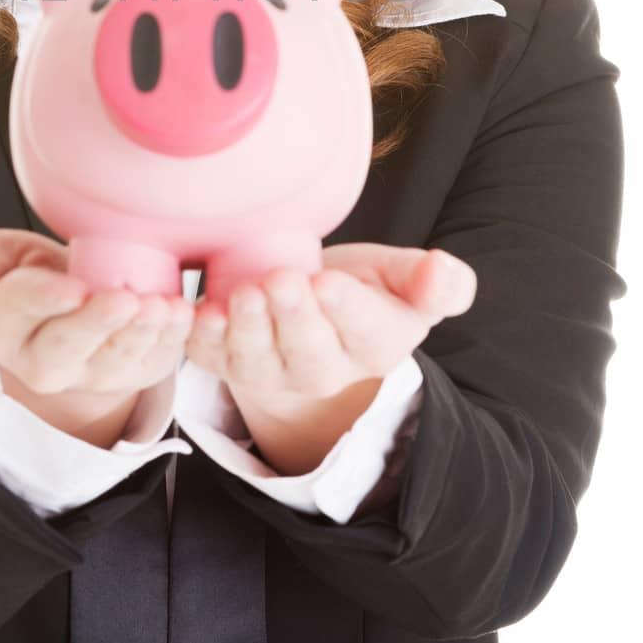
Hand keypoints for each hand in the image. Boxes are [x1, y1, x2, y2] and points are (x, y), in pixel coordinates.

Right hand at [0, 227, 193, 398]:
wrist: (65, 302)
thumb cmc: (23, 271)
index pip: (14, 310)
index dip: (44, 299)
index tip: (71, 285)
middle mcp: (37, 364)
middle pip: (65, 347)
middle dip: (96, 324)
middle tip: (123, 298)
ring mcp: (87, 376)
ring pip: (113, 362)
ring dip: (140, 334)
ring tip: (161, 306)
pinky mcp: (129, 376)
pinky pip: (152, 364)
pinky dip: (172, 340)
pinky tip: (182, 314)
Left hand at [185, 244, 476, 405]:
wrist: (309, 306)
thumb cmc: (361, 286)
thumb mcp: (401, 277)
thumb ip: (434, 281)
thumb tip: (443, 271)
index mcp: (376, 345)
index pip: (367, 332)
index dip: (347, 310)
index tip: (329, 283)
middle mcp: (325, 369)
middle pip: (310, 356)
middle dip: (294, 320)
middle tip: (281, 282)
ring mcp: (274, 372)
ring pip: (259, 364)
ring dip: (247, 331)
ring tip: (243, 295)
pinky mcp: (230, 363)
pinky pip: (214, 361)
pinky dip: (203, 341)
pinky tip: (199, 315)